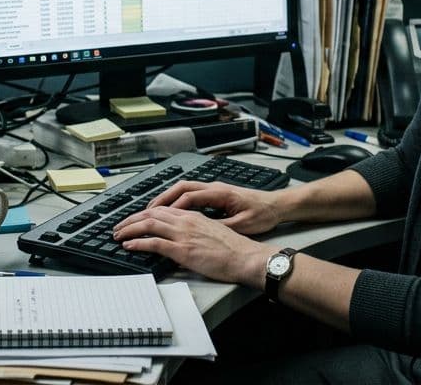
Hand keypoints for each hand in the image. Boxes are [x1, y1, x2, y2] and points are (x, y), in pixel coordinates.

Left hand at [112, 205, 274, 284]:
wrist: (246, 257)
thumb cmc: (234, 249)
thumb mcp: (212, 232)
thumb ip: (195, 231)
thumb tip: (182, 237)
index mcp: (193, 216)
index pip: (162, 210)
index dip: (143, 214)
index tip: (133, 220)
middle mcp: (186, 221)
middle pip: (151, 214)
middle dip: (131, 219)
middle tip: (118, 227)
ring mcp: (183, 235)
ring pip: (148, 225)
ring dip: (129, 229)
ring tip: (118, 235)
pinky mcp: (183, 250)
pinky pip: (154, 243)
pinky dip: (138, 242)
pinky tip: (129, 245)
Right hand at [145, 180, 281, 234]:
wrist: (276, 205)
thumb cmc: (262, 214)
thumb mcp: (243, 224)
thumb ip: (221, 226)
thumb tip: (202, 233)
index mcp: (220, 193)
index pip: (189, 196)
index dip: (171, 208)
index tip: (156, 218)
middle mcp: (214, 188)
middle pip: (180, 188)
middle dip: (159, 201)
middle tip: (144, 213)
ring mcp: (213, 189)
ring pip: (182, 189)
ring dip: (165, 200)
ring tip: (149, 212)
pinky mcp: (214, 194)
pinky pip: (189, 194)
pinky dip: (175, 201)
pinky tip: (168, 212)